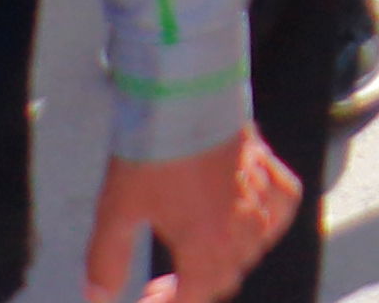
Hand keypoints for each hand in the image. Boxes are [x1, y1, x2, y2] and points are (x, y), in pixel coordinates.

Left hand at [77, 126, 298, 302]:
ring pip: (253, 251)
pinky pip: (281, 212)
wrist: (187, 96)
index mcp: (206, 245)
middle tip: (162, 284)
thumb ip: (106, 262)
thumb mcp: (117, 212)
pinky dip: (266, 225)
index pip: (194, 298)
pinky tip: (247, 223)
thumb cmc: (153, 153)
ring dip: (225, 262)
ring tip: (198, 255)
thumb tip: (97, 296)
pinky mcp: (273, 174)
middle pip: (224, 280)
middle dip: (192, 289)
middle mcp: (242, 229)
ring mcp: (263, 201)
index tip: (146, 300)